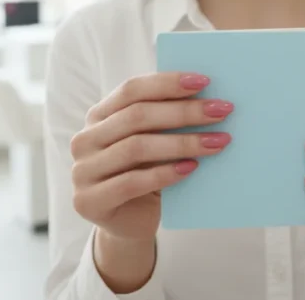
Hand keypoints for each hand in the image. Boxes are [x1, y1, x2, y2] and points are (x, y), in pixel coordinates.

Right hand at [69, 72, 232, 241]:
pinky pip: (131, 182)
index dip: (167, 83)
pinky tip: (191, 168)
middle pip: (137, 116)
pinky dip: (165, 173)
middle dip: (184, 112)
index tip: (204, 81)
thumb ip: (166, 120)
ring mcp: (82, 171)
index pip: (131, 90)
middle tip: (221, 111)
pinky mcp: (89, 201)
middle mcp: (84, 140)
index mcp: (98, 116)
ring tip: (217, 141)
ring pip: (136, 148)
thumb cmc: (147, 174)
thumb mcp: (154, 142)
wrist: (130, 223)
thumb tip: (209, 98)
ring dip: (182, 143)